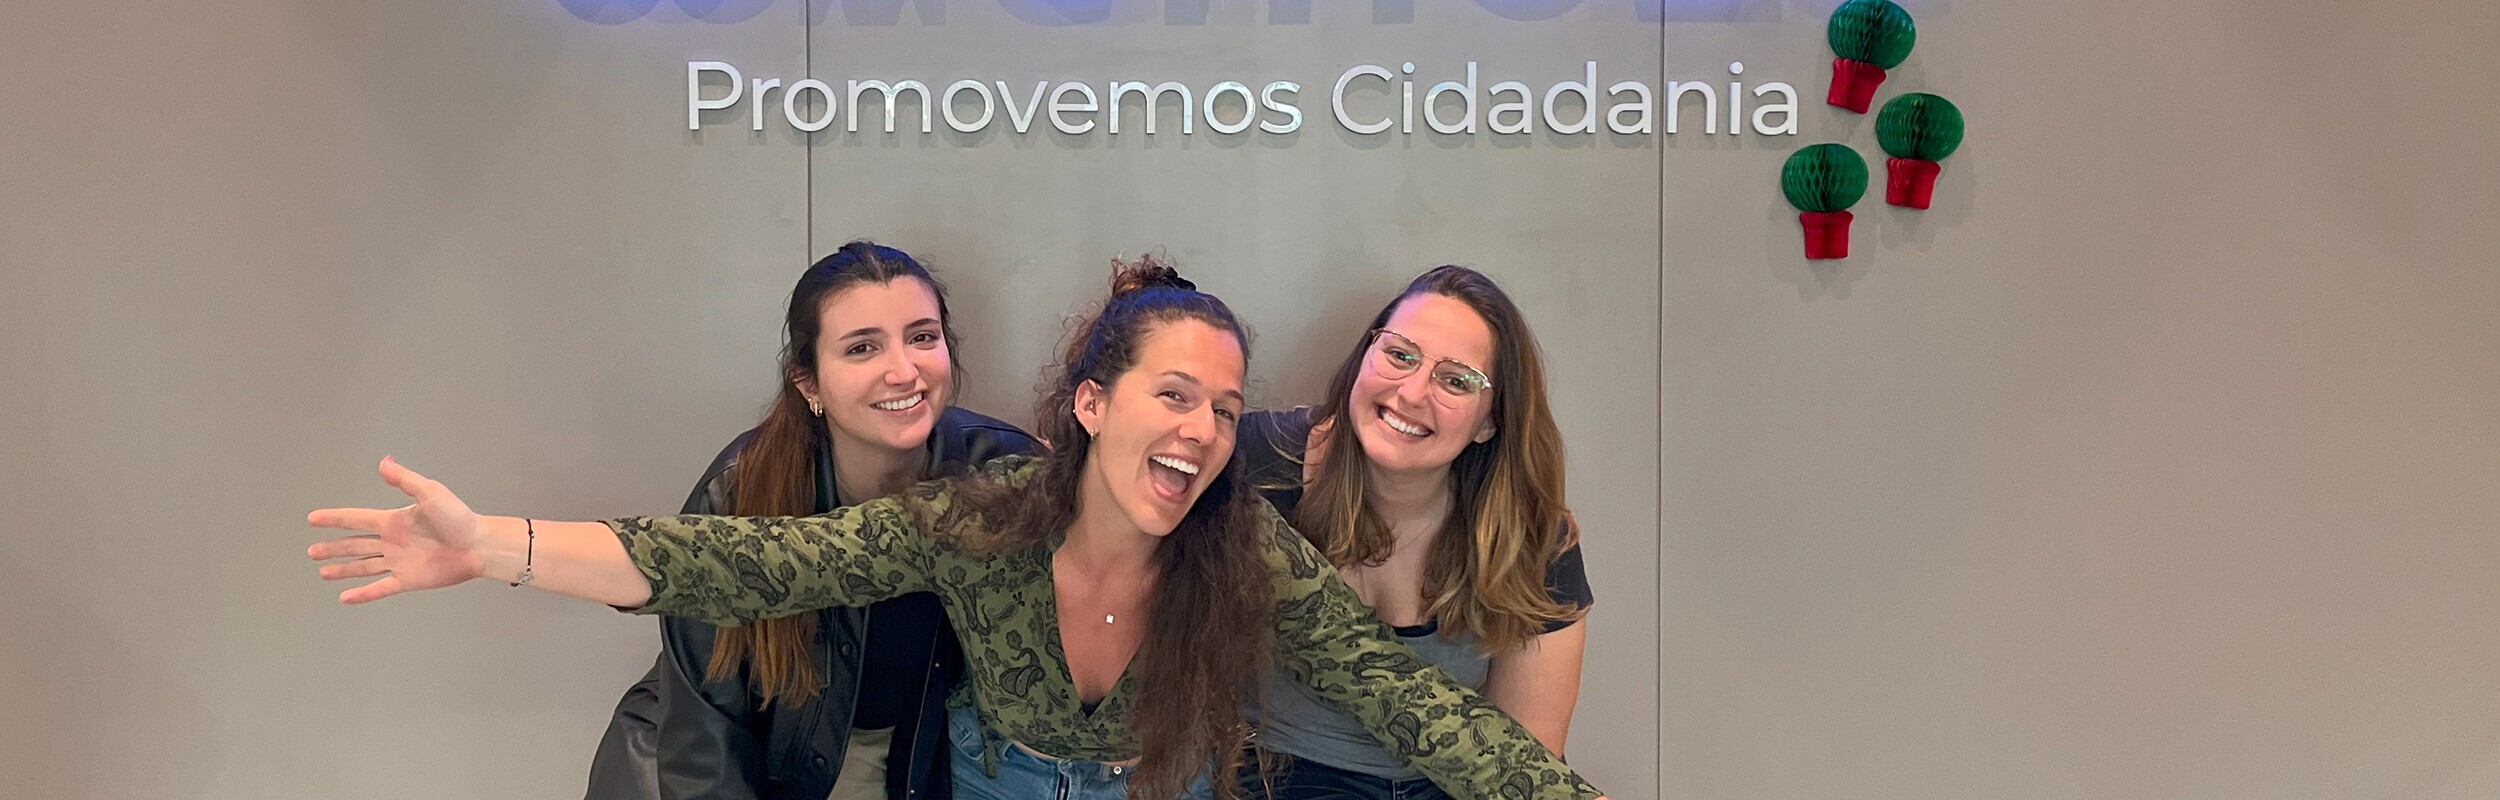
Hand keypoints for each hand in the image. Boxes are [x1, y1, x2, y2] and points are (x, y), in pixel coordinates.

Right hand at [307, 457, 489, 603]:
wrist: (479, 545)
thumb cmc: (458, 517)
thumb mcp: (430, 493)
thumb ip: (405, 480)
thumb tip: (383, 462)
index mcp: (394, 520)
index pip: (356, 519)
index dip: (334, 519)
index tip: (312, 519)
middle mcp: (393, 541)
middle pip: (355, 545)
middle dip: (333, 548)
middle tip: (311, 552)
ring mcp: (399, 561)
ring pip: (363, 566)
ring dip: (343, 570)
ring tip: (323, 572)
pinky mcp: (408, 579)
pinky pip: (380, 588)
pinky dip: (362, 593)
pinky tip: (345, 597)